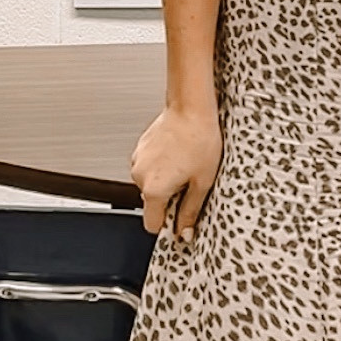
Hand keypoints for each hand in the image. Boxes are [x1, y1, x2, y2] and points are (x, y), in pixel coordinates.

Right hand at [130, 105, 222, 238]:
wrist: (191, 108)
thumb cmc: (199, 139)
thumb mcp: (202, 182)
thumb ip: (190, 211)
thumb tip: (184, 232)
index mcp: (154, 189)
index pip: (151, 224)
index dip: (167, 224)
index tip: (179, 219)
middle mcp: (140, 176)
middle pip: (152, 202)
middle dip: (170, 198)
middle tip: (190, 182)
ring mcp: (138, 161)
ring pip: (151, 184)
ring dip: (166, 181)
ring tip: (185, 164)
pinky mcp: (140, 149)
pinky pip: (150, 168)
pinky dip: (162, 166)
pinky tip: (178, 154)